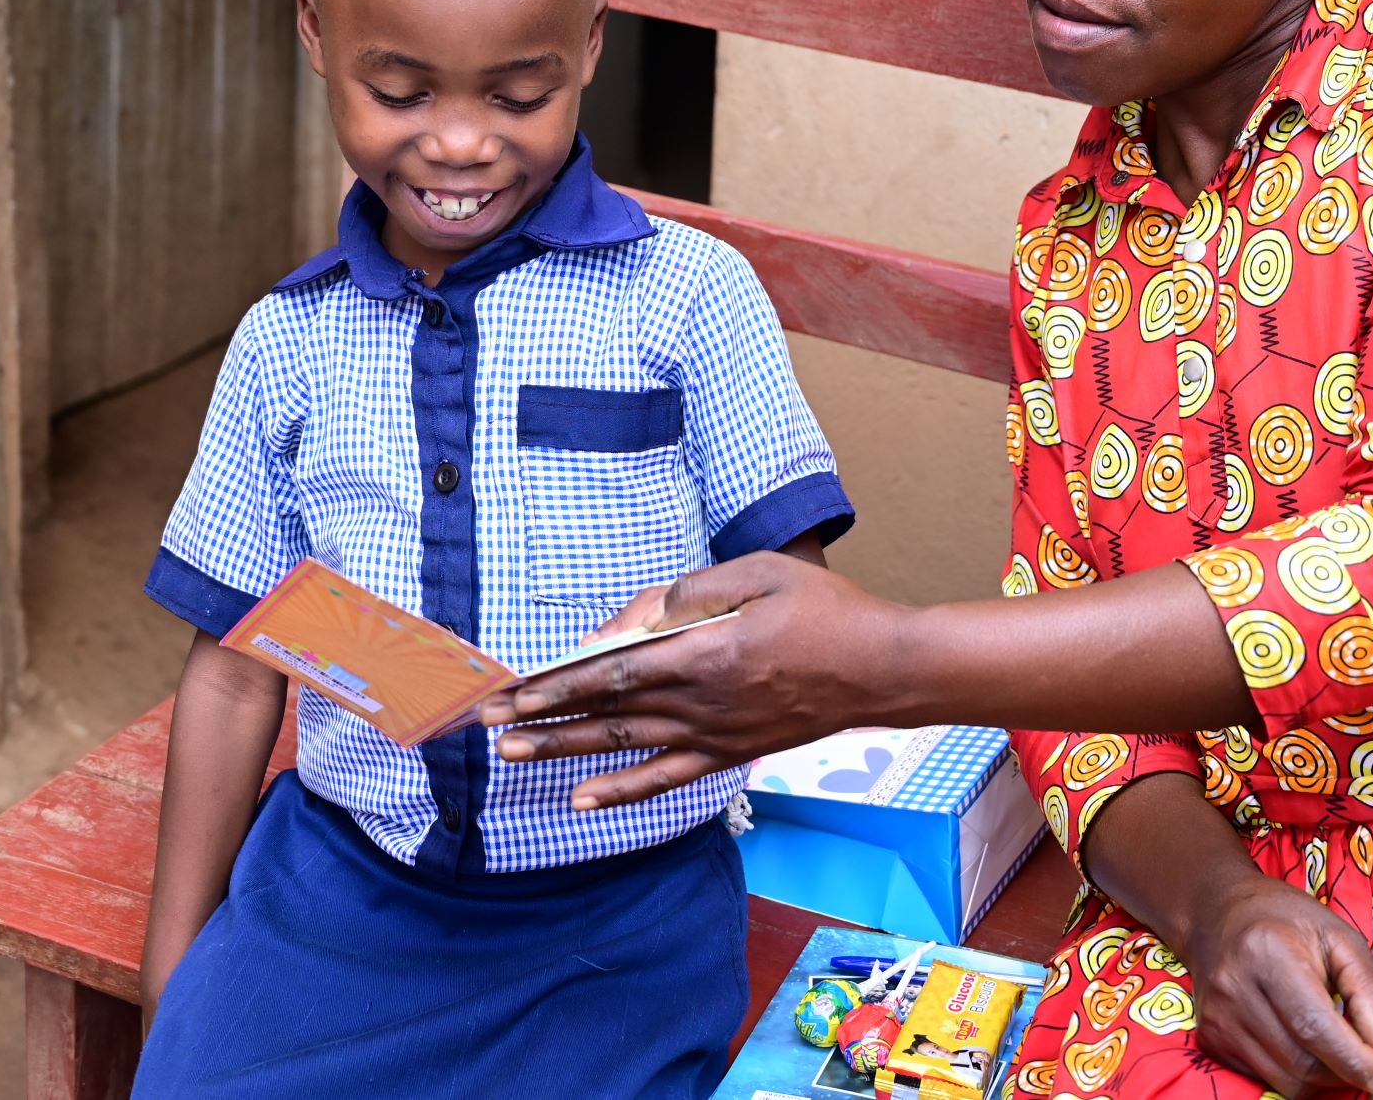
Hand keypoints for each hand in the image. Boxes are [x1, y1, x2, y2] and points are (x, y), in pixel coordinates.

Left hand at [479, 550, 906, 807]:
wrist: (884, 669)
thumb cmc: (826, 609)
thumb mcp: (760, 572)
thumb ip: (691, 591)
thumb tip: (634, 616)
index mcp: (706, 651)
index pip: (613, 669)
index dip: (558, 680)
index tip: (513, 685)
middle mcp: (702, 701)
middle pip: (606, 711)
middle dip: (543, 715)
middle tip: (488, 722)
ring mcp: (715, 734)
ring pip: (625, 746)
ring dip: (565, 750)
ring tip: (513, 753)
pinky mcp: (731, 753)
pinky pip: (667, 778)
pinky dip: (622, 791)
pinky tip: (584, 799)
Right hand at [1178, 874, 1372, 1097]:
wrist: (1215, 913)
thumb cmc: (1285, 920)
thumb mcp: (1339, 937)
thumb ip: (1369, 990)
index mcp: (1268, 953)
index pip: (1315, 1027)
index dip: (1355, 1062)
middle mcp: (1235, 988)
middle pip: (1302, 1063)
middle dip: (1344, 1072)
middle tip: (1366, 1058)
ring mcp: (1218, 1017)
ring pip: (1286, 1081)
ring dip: (1321, 1076)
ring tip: (1330, 1042)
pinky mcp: (1211, 1038)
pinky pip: (1265, 1078)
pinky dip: (1294, 1072)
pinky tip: (1299, 1040)